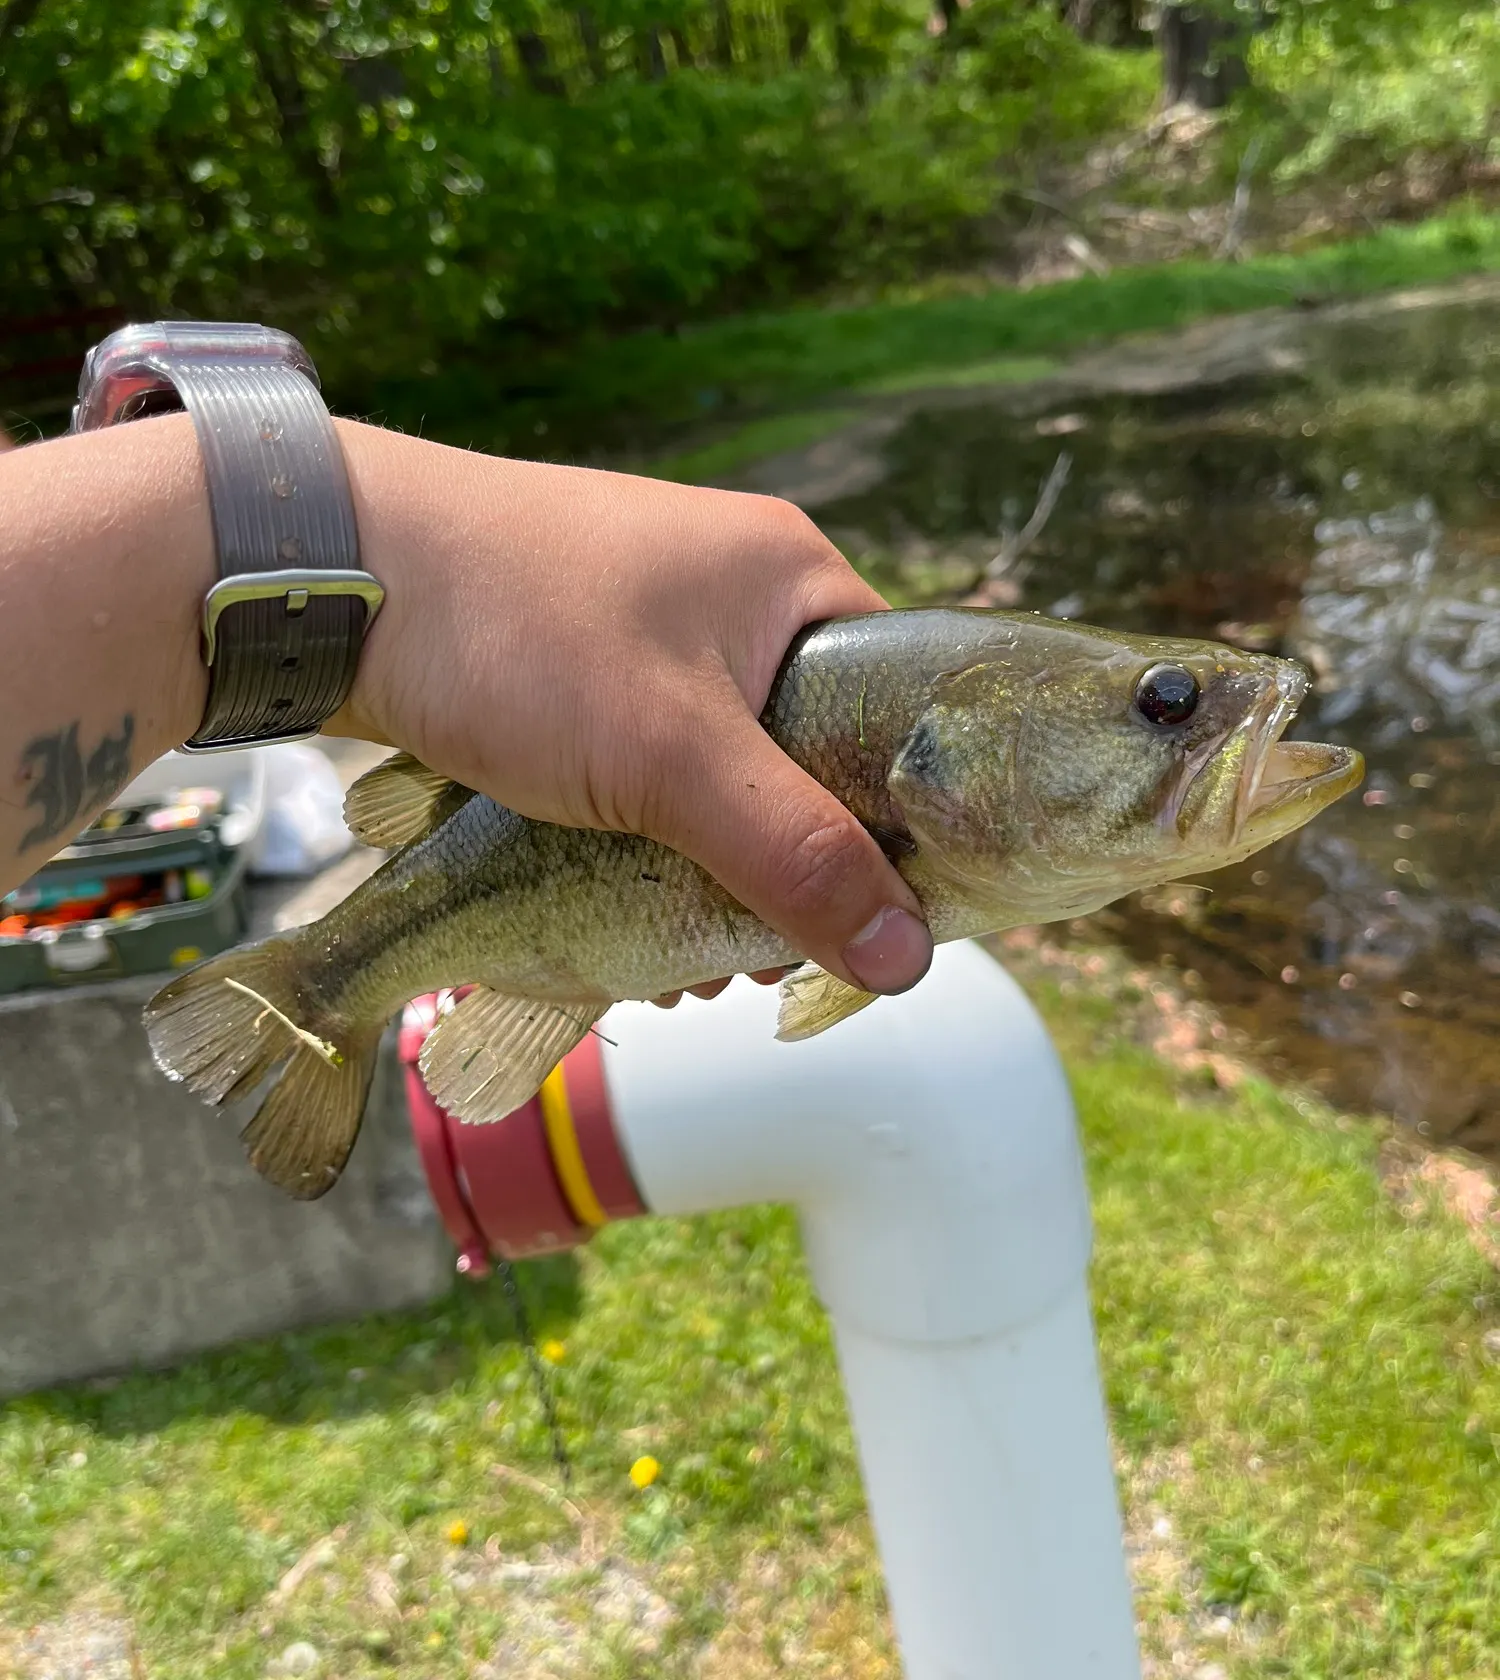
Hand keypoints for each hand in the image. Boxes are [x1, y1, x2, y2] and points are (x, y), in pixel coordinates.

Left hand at [326, 423, 931, 994]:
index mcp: (791, 576)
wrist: (326, 578)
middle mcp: (735, 592)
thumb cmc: (518, 635)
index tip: (867, 915)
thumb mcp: (671, 757)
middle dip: (787, 870)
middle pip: (813, 758)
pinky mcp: (587, 666)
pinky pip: (654, 770)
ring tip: (681, 955)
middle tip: (752, 955)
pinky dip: (652, 840)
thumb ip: (794, 855)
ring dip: (713, 870)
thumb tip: (907, 955)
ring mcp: (656, 627)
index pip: (901, 707)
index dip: (900, 822)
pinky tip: (622, 907)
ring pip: (726, 776)